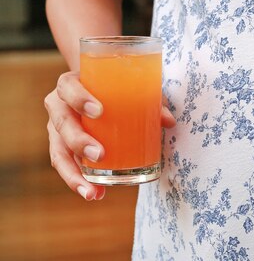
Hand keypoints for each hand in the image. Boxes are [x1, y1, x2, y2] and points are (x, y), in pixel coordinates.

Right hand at [44, 71, 175, 200]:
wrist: (98, 88)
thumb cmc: (114, 87)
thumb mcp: (129, 88)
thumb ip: (149, 100)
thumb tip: (169, 121)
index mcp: (71, 85)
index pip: (68, 87)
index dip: (79, 98)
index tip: (98, 111)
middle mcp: (59, 106)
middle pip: (62, 123)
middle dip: (78, 140)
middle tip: (99, 154)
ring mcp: (58, 128)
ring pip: (58, 151)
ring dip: (74, 173)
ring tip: (92, 191)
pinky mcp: (63, 146)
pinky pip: (66, 165)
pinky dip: (79, 181)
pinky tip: (94, 194)